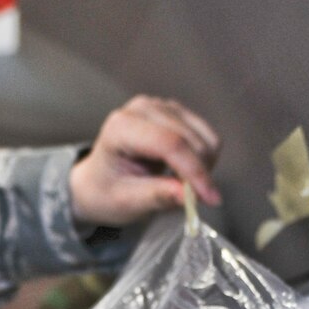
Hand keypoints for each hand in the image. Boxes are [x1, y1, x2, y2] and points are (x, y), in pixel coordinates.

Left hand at [68, 95, 222, 228]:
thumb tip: (190, 196)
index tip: (209, 198)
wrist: (99, 181)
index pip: (170, 144)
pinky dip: (205, 158)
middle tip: (191, 199)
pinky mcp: (176, 112)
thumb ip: (157, 196)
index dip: (194, 172)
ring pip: (204, 137)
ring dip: (204, 166)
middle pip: (190, 140)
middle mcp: (142, 109)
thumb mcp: (127, 201)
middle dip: (199, 173)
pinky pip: (207, 135)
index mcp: (121, 127)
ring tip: (182, 185)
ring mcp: (161, 106)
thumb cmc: (107, 191)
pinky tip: (184, 171)